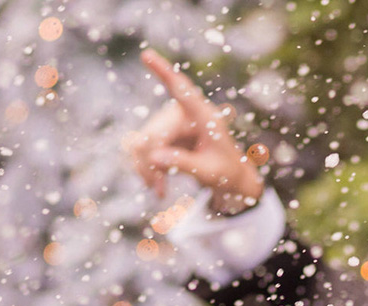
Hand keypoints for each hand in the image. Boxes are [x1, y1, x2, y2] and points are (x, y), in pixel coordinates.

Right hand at [124, 50, 263, 216]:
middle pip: (154, 133)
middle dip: (151, 163)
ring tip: (159, 190)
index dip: (164, 72)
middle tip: (159, 189)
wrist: (227, 176)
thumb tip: (154, 157)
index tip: (146, 54)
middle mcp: (184, 114)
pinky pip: (141, 149)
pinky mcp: (161, 134)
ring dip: (146, 168)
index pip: (182, 90)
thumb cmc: (225, 171)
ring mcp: (170, 123)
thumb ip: (184, 163)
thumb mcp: (209, 172)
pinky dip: (144, 167)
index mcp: (204, 116)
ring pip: (142, 142)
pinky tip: (155, 183)